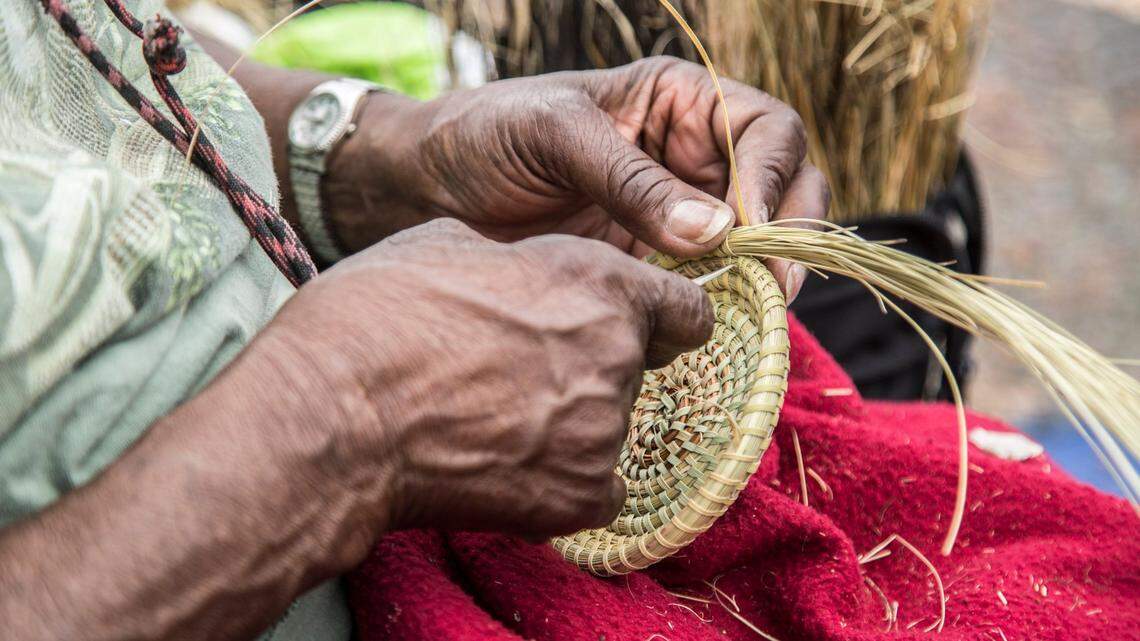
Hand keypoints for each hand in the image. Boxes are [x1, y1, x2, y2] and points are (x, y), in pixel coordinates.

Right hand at [260, 219, 712, 538]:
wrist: (331, 417)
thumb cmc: (376, 317)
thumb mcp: (444, 244)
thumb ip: (515, 257)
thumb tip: (518, 272)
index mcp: (598, 283)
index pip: (686, 309)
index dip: (659, 318)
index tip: (634, 329)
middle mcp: (616, 354)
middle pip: (635, 366)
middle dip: (593, 365)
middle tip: (519, 371)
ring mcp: (602, 431)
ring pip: (607, 426)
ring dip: (568, 421)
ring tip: (489, 416)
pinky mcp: (578, 497)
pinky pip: (595, 488)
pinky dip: (561, 480)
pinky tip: (503, 462)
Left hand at [326, 57, 828, 300]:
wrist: (420, 188)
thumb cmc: (484, 136)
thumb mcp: (556, 138)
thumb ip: (632, 181)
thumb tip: (718, 235)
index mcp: (676, 102)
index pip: (765, 132)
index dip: (775, 177)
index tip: (752, 229)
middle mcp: (687, 156)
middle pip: (780, 189)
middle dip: (790, 234)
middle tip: (776, 288)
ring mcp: (672, 213)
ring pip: (752, 244)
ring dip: (763, 277)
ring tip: (757, 315)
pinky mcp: (647, 263)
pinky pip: (704, 284)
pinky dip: (718, 306)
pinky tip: (713, 329)